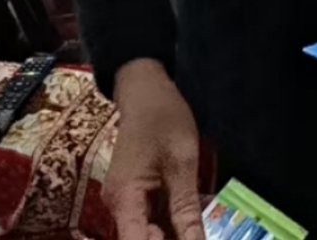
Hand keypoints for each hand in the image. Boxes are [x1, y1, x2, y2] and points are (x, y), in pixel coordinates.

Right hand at [106, 60, 206, 239]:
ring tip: (195, 229)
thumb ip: (186, 209)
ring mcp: (125, 203)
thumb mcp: (182, 163)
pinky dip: (171, 227)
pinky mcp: (134, 198)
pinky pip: (150, 221)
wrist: (144, 91)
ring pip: (146, 234)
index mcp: (124, 199)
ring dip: (172, 236)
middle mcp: (118, 206)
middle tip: (198, 233)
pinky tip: (192, 226)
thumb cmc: (163, 118)